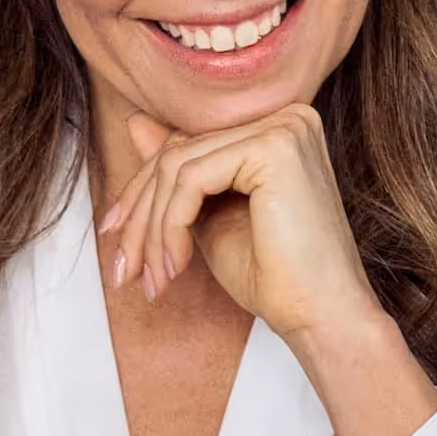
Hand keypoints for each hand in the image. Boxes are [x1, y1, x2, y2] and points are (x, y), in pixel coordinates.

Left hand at [98, 103, 376, 341]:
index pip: (188, 147)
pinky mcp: (274, 147)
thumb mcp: (209, 217)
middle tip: (124, 269)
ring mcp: (283, 127)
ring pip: (177, 166)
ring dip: (152, 229)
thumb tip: (136, 123)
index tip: (114, 236)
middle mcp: (286, 117)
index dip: (141, 194)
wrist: (322, 318)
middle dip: (140, 216)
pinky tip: (174, 266)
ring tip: (153, 277)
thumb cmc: (275, 278)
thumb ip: (179, 173)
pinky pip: (191, 179)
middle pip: (178, 154)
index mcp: (276, 129)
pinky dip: (169, 225)